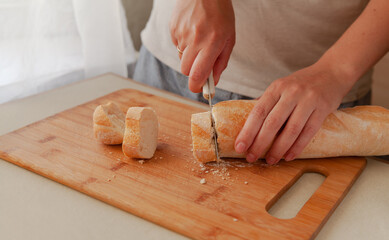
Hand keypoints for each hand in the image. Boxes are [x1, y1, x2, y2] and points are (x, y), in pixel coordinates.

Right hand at [169, 0, 234, 91]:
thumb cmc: (221, 12)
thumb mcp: (229, 38)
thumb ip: (221, 61)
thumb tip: (214, 80)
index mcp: (211, 43)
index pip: (197, 74)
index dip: (197, 86)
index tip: (200, 89)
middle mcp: (195, 40)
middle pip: (186, 71)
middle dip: (193, 72)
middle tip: (202, 65)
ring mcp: (181, 34)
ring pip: (181, 59)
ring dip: (190, 57)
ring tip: (199, 41)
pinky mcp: (173, 29)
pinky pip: (177, 46)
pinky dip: (184, 45)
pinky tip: (192, 32)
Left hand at [234, 61, 354, 164]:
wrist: (332, 72)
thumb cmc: (302, 83)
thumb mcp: (281, 87)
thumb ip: (266, 103)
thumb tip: (247, 122)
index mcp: (276, 88)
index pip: (258, 112)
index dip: (247, 131)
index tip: (239, 146)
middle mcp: (291, 93)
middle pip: (272, 123)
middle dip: (259, 143)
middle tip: (251, 157)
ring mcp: (308, 100)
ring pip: (291, 130)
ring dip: (278, 149)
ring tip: (271, 160)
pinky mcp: (323, 109)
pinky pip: (308, 132)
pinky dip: (297, 147)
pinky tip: (288, 156)